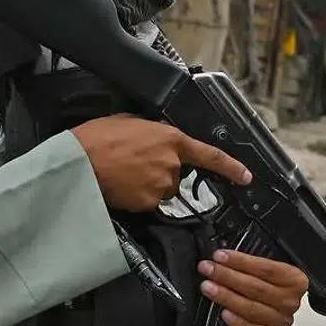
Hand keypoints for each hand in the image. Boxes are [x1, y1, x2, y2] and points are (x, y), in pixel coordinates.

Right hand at [72, 114, 251, 212]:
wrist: (79, 161)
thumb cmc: (98, 138)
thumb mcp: (130, 122)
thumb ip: (152, 132)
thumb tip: (154, 139)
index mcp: (171, 139)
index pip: (211, 155)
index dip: (232, 167)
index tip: (246, 176)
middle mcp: (171, 164)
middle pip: (177, 175)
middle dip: (161, 171)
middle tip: (134, 163)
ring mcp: (160, 185)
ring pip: (162, 190)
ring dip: (148, 185)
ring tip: (124, 173)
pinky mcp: (147, 203)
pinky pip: (148, 202)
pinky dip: (137, 196)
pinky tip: (121, 185)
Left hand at [198, 249, 308, 325]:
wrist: (281, 308)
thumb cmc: (272, 285)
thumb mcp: (270, 269)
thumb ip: (252, 264)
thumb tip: (223, 258)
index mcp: (295, 279)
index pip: (265, 268)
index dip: (240, 261)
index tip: (219, 256)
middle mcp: (290, 301)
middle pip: (256, 288)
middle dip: (227, 276)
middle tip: (207, 269)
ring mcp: (282, 320)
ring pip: (252, 308)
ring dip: (226, 296)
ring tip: (208, 287)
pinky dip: (237, 323)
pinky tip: (224, 313)